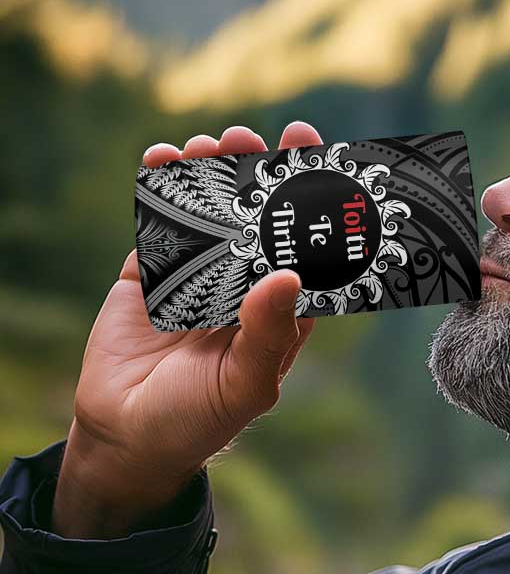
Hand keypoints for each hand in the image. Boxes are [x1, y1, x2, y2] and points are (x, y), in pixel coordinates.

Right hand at [52, 122, 322, 537]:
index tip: (319, 159)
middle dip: (261, 176)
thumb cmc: (200, 419)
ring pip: (211, 214)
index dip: (314, 207)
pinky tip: (164, 159)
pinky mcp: (153, 274)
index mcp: (281, 312)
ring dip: (213, 175)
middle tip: (258, 137)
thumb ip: (269, 333)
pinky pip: (160, 224)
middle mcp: (245, 287)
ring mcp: (199, 277)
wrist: (127, 436)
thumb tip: (289, 276)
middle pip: (259, 220)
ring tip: (212, 145)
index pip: (306, 251)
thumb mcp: (245, 384)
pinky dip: (161, 190)